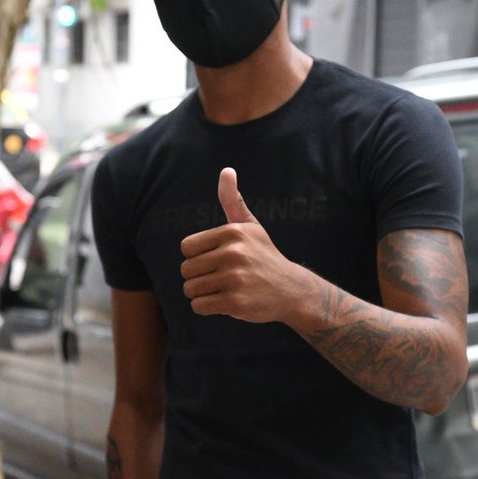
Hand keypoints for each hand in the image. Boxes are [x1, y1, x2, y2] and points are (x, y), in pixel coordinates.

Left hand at [179, 168, 301, 322]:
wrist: (292, 290)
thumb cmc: (263, 256)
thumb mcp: (250, 226)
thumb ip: (232, 200)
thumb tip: (226, 170)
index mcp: (232, 232)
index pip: (186, 248)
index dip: (197, 257)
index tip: (216, 260)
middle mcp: (233, 253)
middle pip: (186, 269)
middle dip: (199, 277)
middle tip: (222, 278)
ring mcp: (235, 278)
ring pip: (190, 289)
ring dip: (202, 293)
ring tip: (224, 289)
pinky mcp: (235, 302)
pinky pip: (199, 306)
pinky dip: (207, 307)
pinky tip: (225, 301)